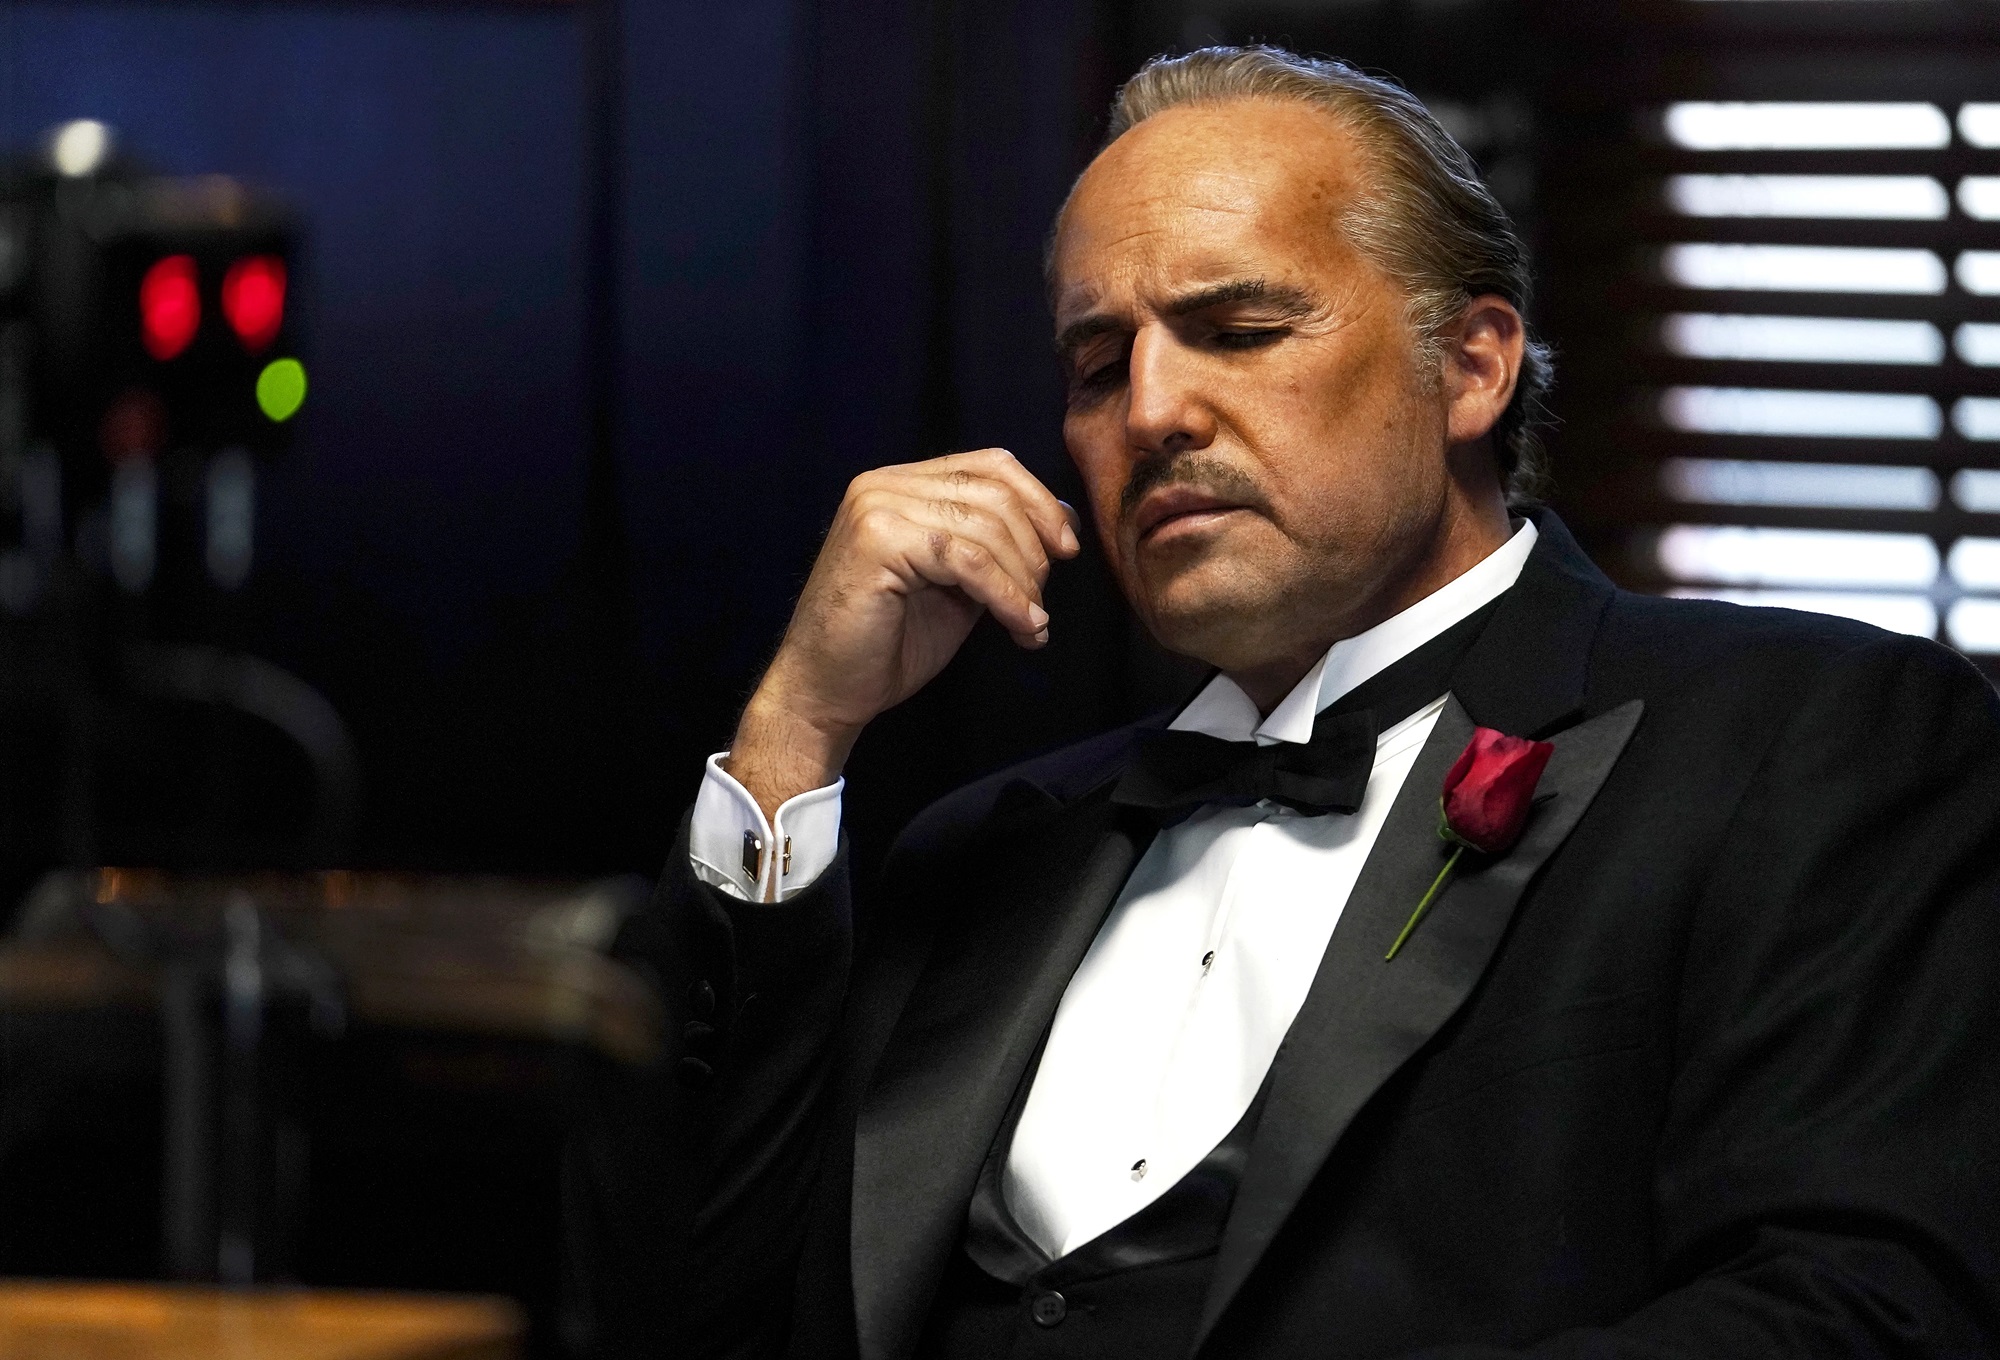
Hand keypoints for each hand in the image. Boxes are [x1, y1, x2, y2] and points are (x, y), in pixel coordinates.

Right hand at [727, 449, 1081, 819]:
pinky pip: (967, 561)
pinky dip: (1006, 596)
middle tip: (1041, 604)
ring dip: (1023, 582)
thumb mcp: (959, 585)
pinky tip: (1020, 626)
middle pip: (994, 493)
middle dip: (1034, 552)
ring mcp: (876, 507)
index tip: (1068, 549)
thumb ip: (997, 547)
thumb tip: (1065, 517)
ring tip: (1030, 624)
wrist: (827, 692)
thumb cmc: (889, 644)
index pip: (990, 464)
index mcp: (902, 484)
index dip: (1040, 502)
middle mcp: (884, 484)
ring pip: (985, 528)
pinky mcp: (877, 540)